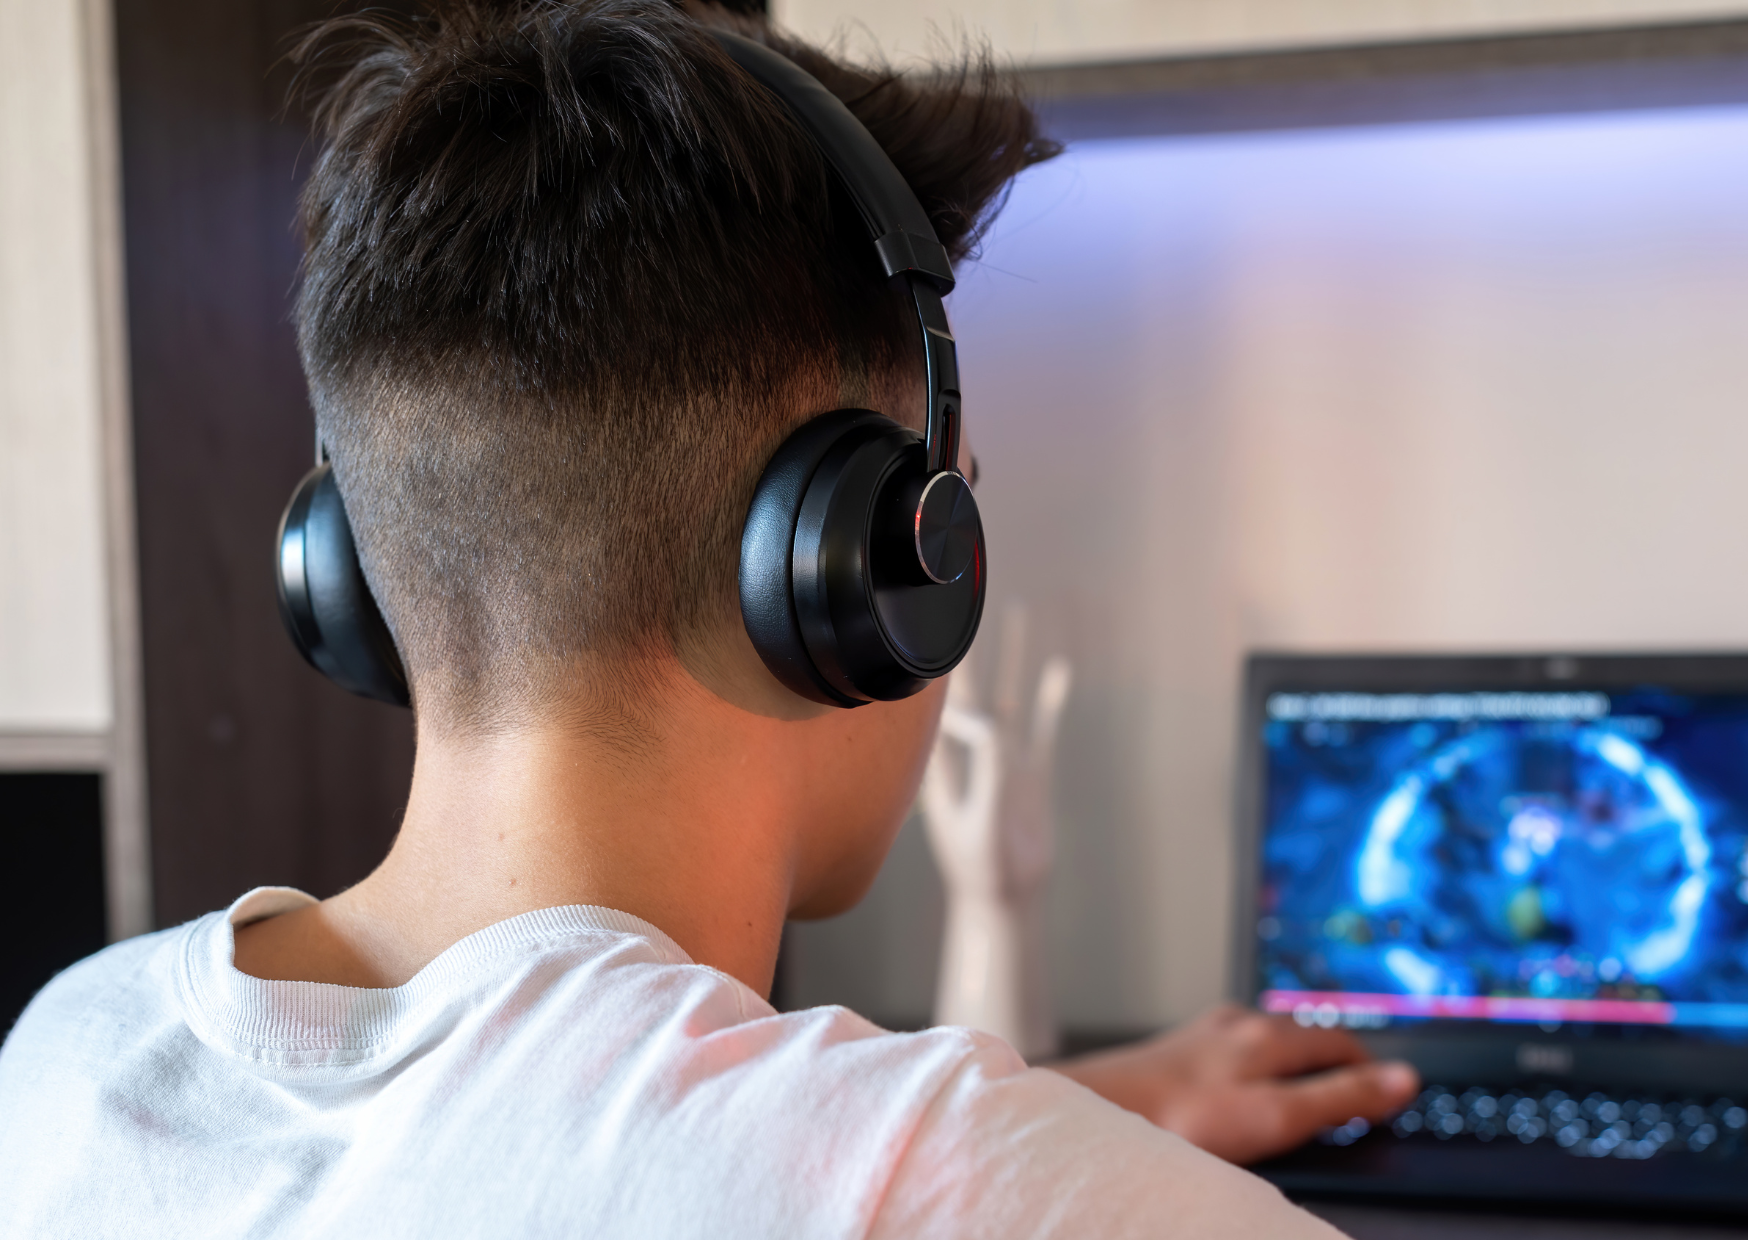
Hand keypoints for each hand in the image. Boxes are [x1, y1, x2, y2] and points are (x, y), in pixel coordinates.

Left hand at [1049, 1004, 1419, 1165]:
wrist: (1096, 1114)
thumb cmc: (1181, 1122)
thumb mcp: (1276, 1118)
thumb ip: (1339, 1099)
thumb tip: (1403, 1079)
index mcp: (1267, 1035)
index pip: (1339, 1041)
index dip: (1370, 1068)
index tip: (1390, 1091)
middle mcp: (1234, 1025)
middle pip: (1302, 1038)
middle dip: (1333, 1060)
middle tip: (1356, 1091)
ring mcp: (1200, 1036)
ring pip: (1262, 1042)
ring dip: (1290, 1062)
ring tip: (1306, 1089)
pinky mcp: (1171, 1053)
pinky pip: (1227, 1055)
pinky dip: (1250, 1071)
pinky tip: (1238, 1090)